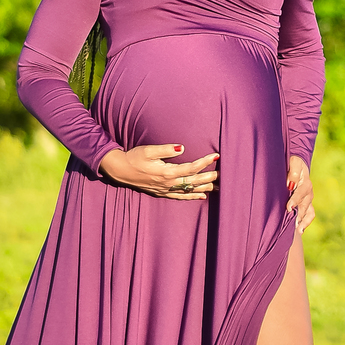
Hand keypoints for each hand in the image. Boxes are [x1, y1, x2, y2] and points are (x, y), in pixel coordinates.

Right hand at [99, 143, 218, 198]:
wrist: (121, 171)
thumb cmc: (134, 157)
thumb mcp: (149, 150)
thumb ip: (166, 149)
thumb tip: (182, 148)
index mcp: (167, 172)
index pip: (191, 167)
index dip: (205, 162)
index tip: (216, 156)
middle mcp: (168, 183)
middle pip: (194, 181)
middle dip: (209, 177)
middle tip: (223, 173)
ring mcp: (165, 189)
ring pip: (189, 190)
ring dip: (204, 188)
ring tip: (218, 186)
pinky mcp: (162, 192)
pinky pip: (180, 196)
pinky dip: (192, 196)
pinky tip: (202, 196)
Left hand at [286, 155, 314, 231]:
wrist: (299, 164)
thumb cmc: (294, 163)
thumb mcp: (294, 163)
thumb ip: (293, 172)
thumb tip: (291, 184)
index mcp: (306, 183)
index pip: (300, 194)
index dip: (294, 201)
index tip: (288, 208)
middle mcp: (309, 193)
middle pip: (304, 207)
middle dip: (298, 216)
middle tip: (291, 226)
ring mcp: (309, 199)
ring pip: (308, 212)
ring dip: (303, 222)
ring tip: (298, 231)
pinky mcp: (308, 203)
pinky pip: (310, 214)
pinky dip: (306, 222)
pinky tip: (300, 230)